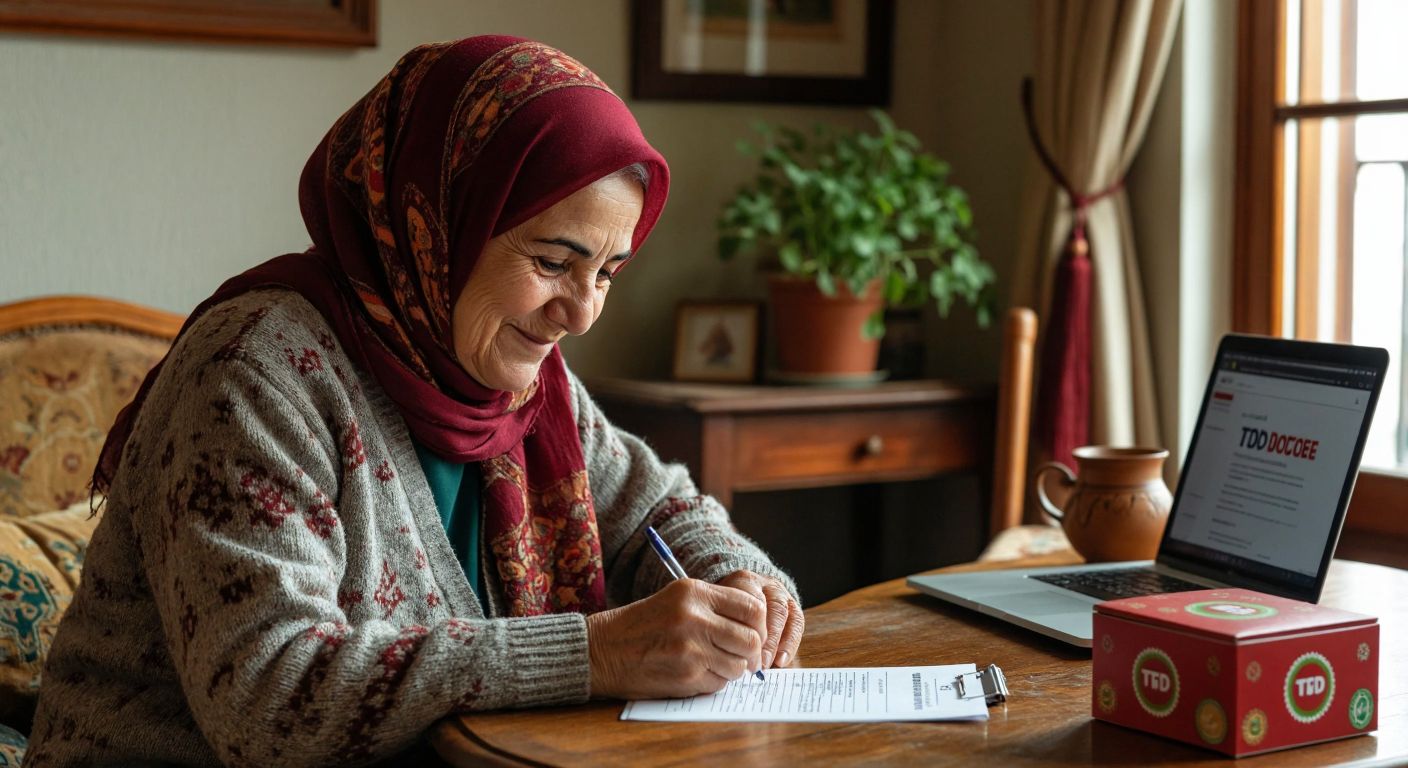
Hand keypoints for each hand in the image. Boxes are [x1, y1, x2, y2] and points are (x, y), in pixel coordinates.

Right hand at [585, 578, 765, 699]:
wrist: (601, 650)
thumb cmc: (640, 625)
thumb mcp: (676, 600)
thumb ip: (715, 607)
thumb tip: (757, 628)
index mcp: (694, 592)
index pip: (751, 607)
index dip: (759, 624)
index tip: (753, 634)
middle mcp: (695, 617)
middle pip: (751, 639)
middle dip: (750, 652)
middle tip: (741, 657)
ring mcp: (691, 647)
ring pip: (738, 665)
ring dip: (731, 669)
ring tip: (712, 663)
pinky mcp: (686, 675)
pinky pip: (719, 683)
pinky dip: (714, 682)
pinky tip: (695, 673)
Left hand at [715, 570, 803, 670]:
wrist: (746, 593)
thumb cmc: (727, 609)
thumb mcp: (720, 611)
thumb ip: (723, 626)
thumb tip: (726, 656)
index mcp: (742, 581)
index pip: (746, 601)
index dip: (746, 627)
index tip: (739, 650)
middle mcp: (763, 584)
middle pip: (765, 607)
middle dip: (764, 638)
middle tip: (756, 662)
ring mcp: (780, 593)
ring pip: (782, 614)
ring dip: (776, 643)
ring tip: (768, 663)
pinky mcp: (793, 606)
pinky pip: (796, 623)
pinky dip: (790, 644)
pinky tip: (781, 661)